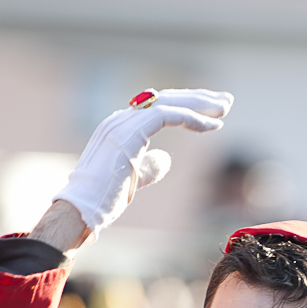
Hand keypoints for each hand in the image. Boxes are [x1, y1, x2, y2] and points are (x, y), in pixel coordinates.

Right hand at [54, 87, 232, 234]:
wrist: (80, 209)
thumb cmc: (102, 201)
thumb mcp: (132, 179)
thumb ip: (148, 167)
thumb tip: (164, 158)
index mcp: (120, 128)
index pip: (158, 107)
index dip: (187, 107)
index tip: (212, 115)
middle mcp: (121, 119)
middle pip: (166, 99)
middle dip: (198, 98)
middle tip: (226, 100)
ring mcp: (123, 122)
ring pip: (169, 102)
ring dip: (200, 104)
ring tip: (224, 108)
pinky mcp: (130, 131)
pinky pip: (168, 116)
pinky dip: (192, 119)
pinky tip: (212, 126)